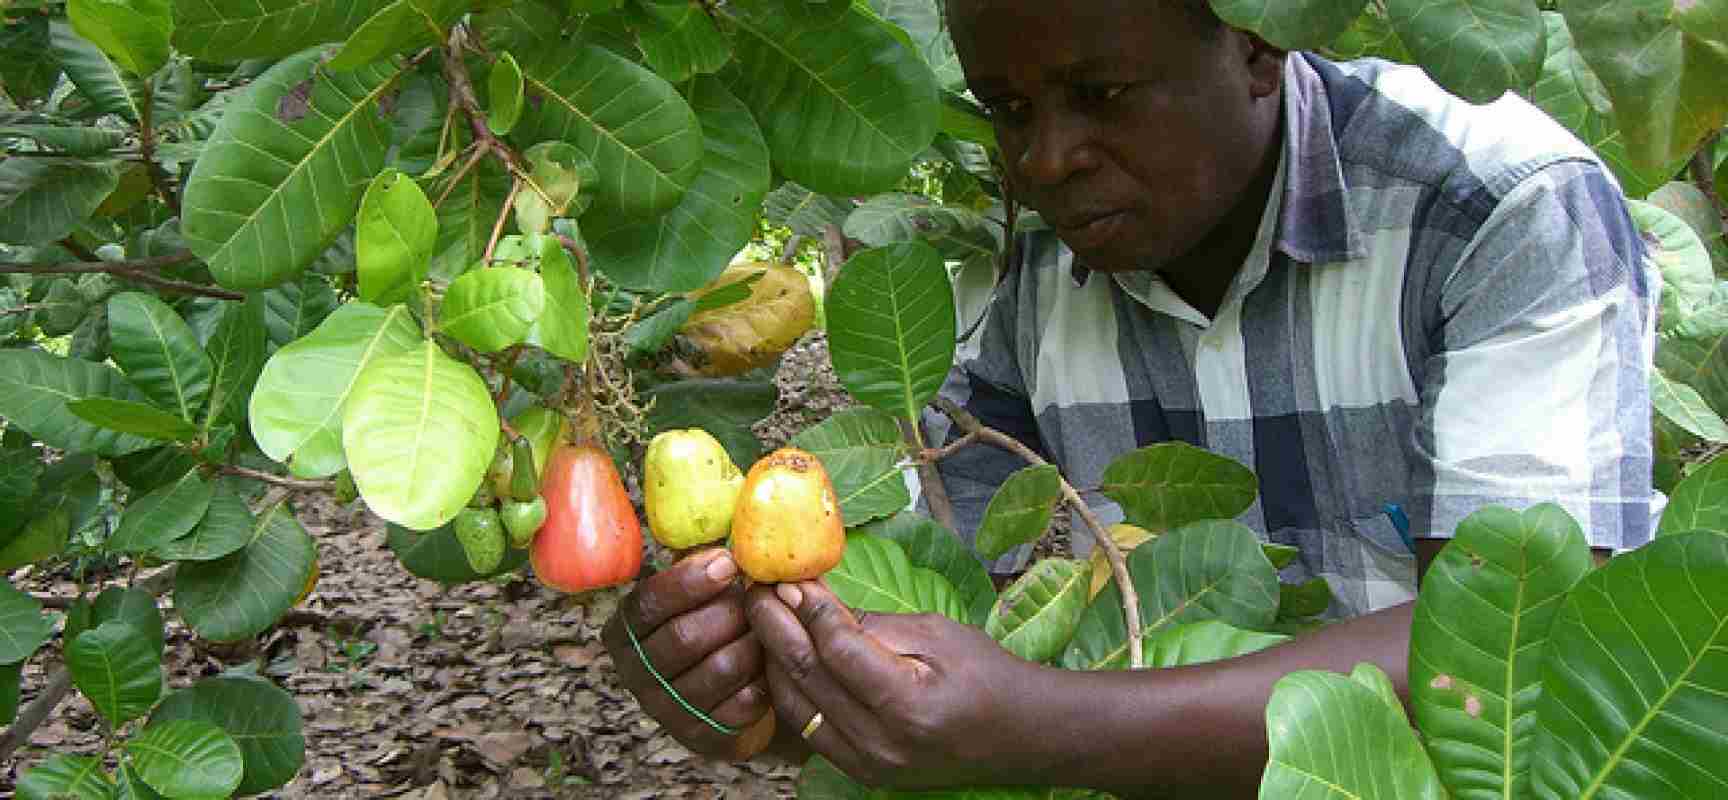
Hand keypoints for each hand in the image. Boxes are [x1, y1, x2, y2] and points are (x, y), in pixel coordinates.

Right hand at [601, 548, 773, 760]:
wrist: (730, 694)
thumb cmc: (714, 626)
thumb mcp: (698, 592)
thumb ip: (702, 565)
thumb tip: (727, 537)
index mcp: (625, 631)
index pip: (647, 603)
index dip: (687, 580)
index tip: (727, 563)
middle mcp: (636, 673)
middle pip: (684, 636)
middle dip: (730, 611)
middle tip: (755, 598)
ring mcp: (666, 710)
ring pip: (720, 667)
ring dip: (752, 641)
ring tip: (765, 628)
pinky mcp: (702, 736)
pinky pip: (743, 702)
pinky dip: (763, 677)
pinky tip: (767, 663)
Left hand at [745, 579, 1047, 787]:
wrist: (1020, 736)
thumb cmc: (986, 674)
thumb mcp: (936, 633)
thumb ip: (871, 622)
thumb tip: (810, 597)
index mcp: (908, 705)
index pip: (838, 648)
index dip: (808, 608)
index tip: (786, 576)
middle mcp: (882, 743)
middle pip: (807, 675)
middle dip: (775, 626)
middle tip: (756, 589)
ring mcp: (868, 765)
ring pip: (797, 704)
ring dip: (773, 657)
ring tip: (762, 616)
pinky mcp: (862, 772)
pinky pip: (808, 728)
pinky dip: (790, 690)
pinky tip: (781, 657)